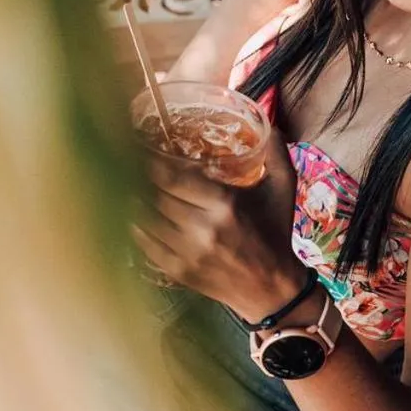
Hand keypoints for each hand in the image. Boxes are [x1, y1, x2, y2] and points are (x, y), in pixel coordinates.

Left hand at [133, 132, 303, 320]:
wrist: (272, 289)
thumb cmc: (276, 233)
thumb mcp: (283, 189)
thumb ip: (276, 152)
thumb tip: (268, 121)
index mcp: (226, 204)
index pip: (172, 177)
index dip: (149, 159)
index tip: (139, 146)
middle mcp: (203, 229)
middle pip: (153, 195)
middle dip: (138, 175)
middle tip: (126, 159)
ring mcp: (187, 253)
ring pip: (143, 218)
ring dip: (133, 199)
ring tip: (127, 183)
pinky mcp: (177, 271)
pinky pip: (143, 243)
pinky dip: (135, 226)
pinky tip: (135, 213)